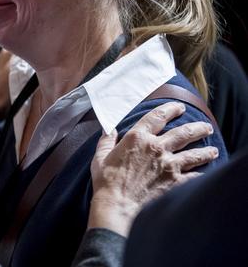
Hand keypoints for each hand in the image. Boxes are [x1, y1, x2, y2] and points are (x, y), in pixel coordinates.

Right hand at [88, 101, 218, 235]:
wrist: (118, 205)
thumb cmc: (107, 181)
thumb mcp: (100, 157)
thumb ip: (106, 141)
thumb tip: (108, 129)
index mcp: (137, 138)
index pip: (158, 116)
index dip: (171, 109)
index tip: (179, 107)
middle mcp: (157, 148)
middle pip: (184, 133)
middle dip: (197, 128)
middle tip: (205, 127)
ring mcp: (169, 165)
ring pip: (194, 153)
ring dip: (205, 151)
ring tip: (213, 150)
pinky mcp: (176, 182)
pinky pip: (195, 175)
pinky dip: (202, 174)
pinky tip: (206, 173)